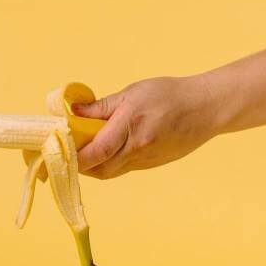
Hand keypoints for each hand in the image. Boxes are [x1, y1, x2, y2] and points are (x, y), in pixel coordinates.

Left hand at [73, 76, 219, 178]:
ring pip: (109, 172)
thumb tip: (72, 112)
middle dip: (79, 164)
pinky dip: (107, 164)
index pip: (95, 152)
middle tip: (65, 151)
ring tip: (81, 151)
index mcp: (131, 126)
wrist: (207, 108)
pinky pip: (122, 169)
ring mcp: (146, 160)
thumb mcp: (132, 93)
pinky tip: (102, 153)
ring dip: (92, 166)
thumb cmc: (169, 95)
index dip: (74, 156)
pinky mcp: (151, 165)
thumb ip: (101, 106)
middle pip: (99, 169)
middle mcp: (138, 148)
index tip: (57, 150)